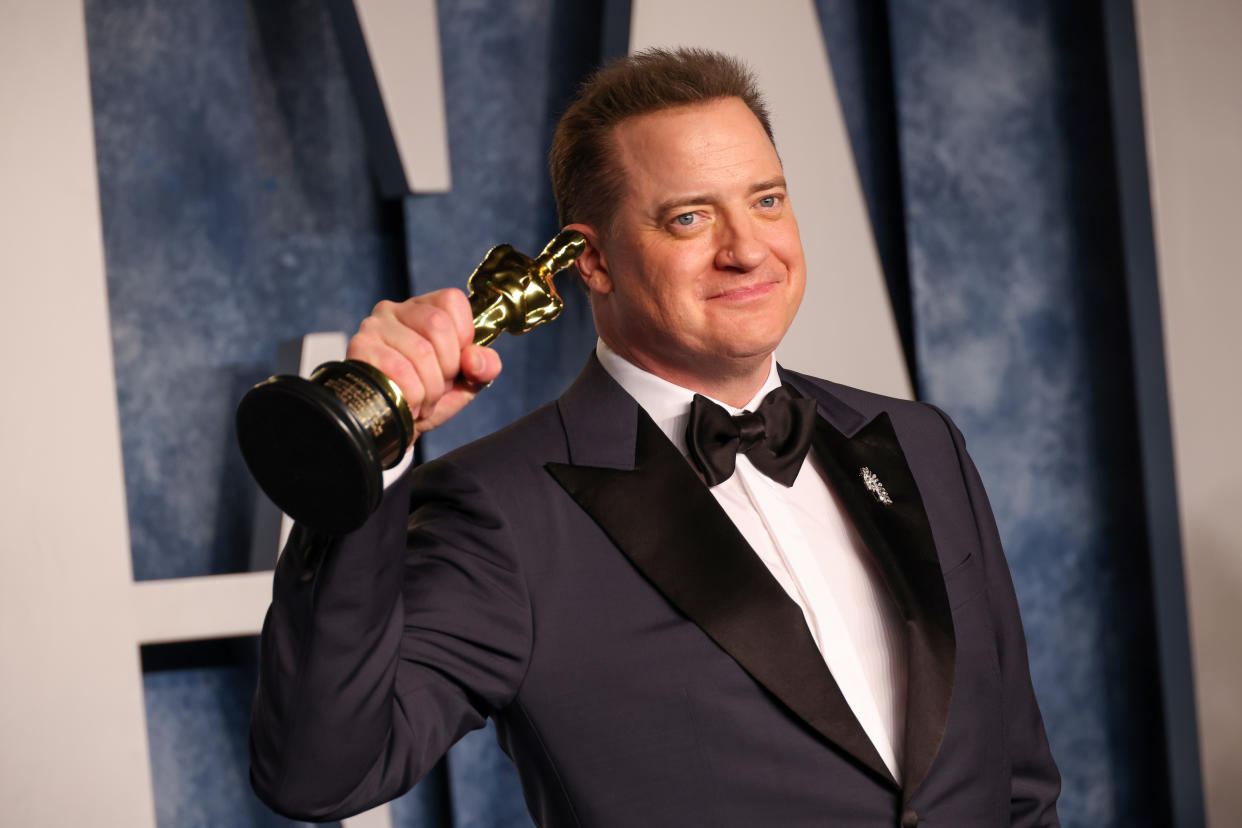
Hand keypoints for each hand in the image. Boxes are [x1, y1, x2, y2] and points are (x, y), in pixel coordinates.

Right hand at [346, 288, 502, 439]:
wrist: (394, 426)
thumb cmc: (428, 397)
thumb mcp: (465, 382)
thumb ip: (484, 367)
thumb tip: (475, 359)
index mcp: (425, 308)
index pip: (452, 300)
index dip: (463, 337)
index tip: (456, 363)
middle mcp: (395, 310)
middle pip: (437, 324)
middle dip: (447, 367)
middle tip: (438, 387)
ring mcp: (374, 327)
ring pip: (420, 351)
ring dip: (430, 389)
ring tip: (423, 401)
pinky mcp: (359, 349)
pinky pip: (398, 369)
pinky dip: (413, 395)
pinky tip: (409, 404)